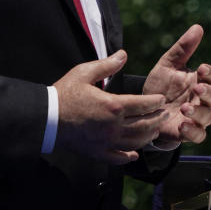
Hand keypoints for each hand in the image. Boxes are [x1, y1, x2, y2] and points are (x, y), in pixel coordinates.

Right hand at [54, 50, 167, 164]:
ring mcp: (107, 141)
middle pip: (144, 125)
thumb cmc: (65, 93)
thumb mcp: (84, 72)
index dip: (155, 101)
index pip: (143, 104)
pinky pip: (119, 157)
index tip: (161, 99)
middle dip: (157, 119)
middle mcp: (114, 126)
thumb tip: (124, 54)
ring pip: (136, 142)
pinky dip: (129, 156)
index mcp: (113, 105)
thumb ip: (107, 65)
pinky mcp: (98, 152)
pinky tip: (134, 154)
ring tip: (154, 131)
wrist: (47, 117)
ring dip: (148, 136)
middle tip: (163, 114)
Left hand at [143, 24, 210, 149]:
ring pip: (208, 117)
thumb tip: (198, 27)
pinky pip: (198, 135)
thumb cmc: (160, 86)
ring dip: (199, 112)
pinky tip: (182, 124)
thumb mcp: (167, 65)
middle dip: (208, 92)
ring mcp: (195, 117)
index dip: (208, 73)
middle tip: (197, 87)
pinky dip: (193, 131)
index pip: (210, 76)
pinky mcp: (186, 132)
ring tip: (185, 107)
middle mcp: (200, 100)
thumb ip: (182, 49)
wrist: (144, 109)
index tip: (200, 68)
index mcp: (197, 81)